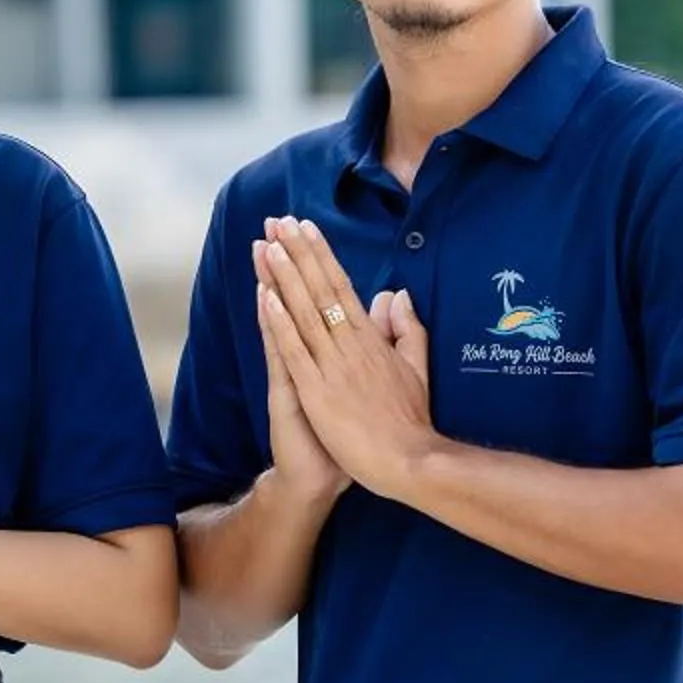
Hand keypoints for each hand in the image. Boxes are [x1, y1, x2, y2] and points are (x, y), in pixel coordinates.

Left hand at [259, 217, 435, 499]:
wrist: (409, 462)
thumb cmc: (409, 421)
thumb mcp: (415, 368)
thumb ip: (406, 330)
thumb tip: (395, 296)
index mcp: (370, 340)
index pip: (341, 287)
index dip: (320, 255)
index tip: (304, 228)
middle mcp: (350, 345)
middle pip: (320, 289)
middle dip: (298, 252)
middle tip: (278, 219)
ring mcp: (332, 367)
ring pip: (304, 312)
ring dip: (285, 276)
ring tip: (268, 244)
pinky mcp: (317, 392)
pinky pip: (295, 350)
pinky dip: (280, 322)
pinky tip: (266, 296)